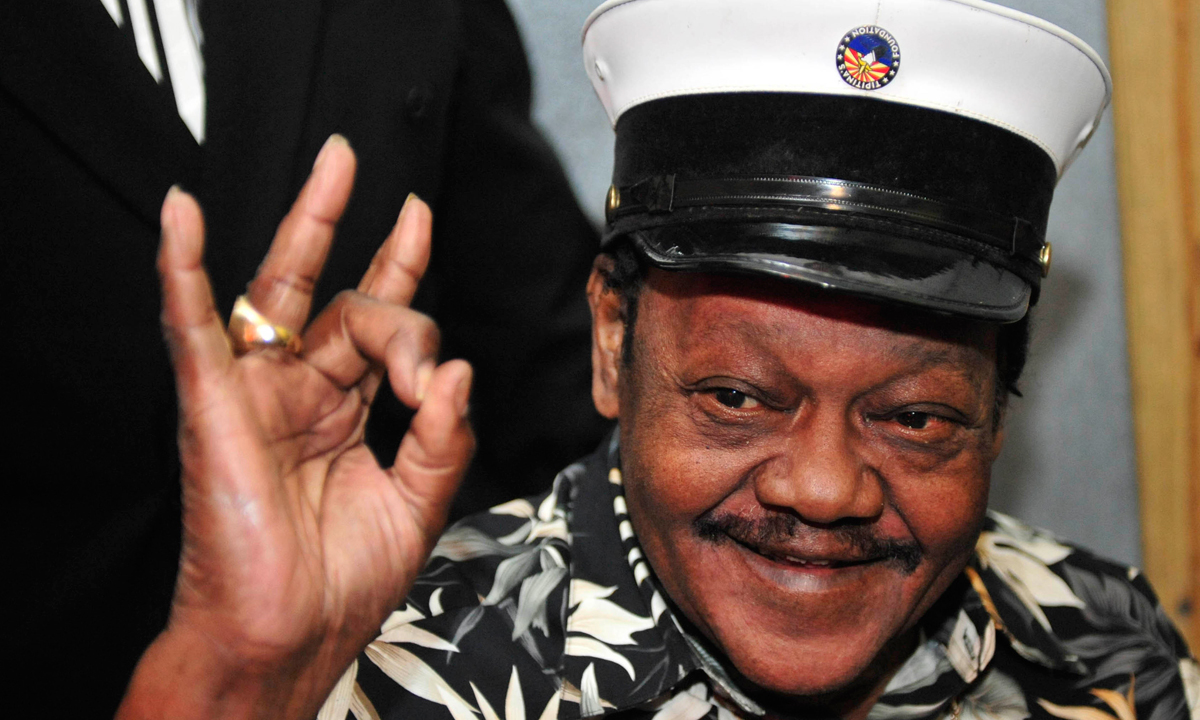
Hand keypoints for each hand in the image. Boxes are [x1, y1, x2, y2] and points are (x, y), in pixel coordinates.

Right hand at [117, 135, 473, 719]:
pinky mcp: (214, 408)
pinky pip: (192, 328)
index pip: (377, 324)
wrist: (286, 641)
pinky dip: (184, 270)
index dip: (402, 270)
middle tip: (400, 196)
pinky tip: (183, 219)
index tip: (419, 218)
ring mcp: (255, 395)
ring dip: (309, 229)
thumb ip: (441, 438)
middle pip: (344, 304)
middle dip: (379, 252)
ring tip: (335, 169)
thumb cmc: (339, 585)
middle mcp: (299, 393)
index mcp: (342, 412)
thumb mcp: (416, 504)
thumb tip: (456, 371)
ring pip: (284, 297)